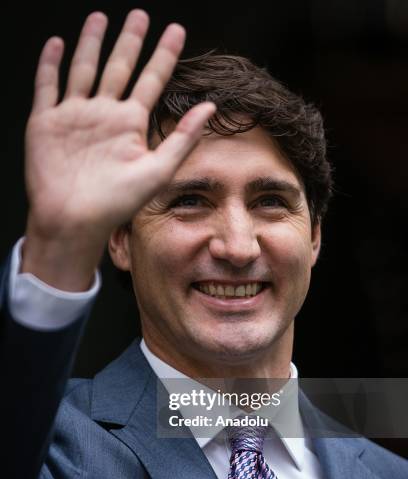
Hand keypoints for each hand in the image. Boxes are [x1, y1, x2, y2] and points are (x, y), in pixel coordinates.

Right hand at [22, 10, 214, 289]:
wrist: (74, 220)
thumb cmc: (116, 203)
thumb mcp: (157, 170)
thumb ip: (183, 138)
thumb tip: (211, 106)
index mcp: (130, 125)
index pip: (151, 81)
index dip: (163, 56)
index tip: (176, 30)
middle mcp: (104, 115)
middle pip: (119, 68)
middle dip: (129, 41)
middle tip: (140, 15)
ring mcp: (75, 116)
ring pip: (84, 69)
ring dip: (91, 44)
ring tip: (101, 18)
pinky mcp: (46, 122)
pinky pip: (48, 86)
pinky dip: (50, 65)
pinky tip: (57, 43)